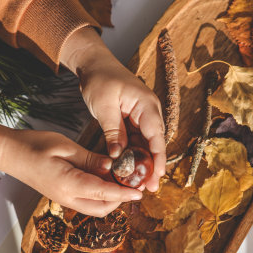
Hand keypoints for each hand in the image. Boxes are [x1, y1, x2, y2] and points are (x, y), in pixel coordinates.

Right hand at [0, 115, 141, 216]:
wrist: (9, 154)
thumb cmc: (34, 146)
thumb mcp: (66, 147)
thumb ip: (91, 159)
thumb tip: (113, 167)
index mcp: (68, 185)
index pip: (103, 194)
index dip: (124, 193)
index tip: (140, 192)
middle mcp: (67, 198)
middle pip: (102, 208)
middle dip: (120, 199)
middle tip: (134, 183)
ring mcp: (64, 199)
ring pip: (95, 207)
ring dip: (111, 198)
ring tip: (123, 180)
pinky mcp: (63, 196)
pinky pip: (87, 201)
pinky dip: (101, 194)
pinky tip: (107, 178)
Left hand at [61, 27, 165, 191]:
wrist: (94, 63)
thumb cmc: (100, 79)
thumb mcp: (103, 106)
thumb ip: (113, 132)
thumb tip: (117, 156)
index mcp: (146, 105)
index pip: (156, 136)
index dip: (158, 158)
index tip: (158, 177)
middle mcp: (149, 112)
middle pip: (154, 144)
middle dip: (152, 167)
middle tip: (149, 189)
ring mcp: (142, 117)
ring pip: (145, 145)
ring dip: (142, 163)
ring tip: (139, 185)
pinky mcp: (133, 121)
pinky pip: (136, 141)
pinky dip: (132, 155)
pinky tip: (128, 170)